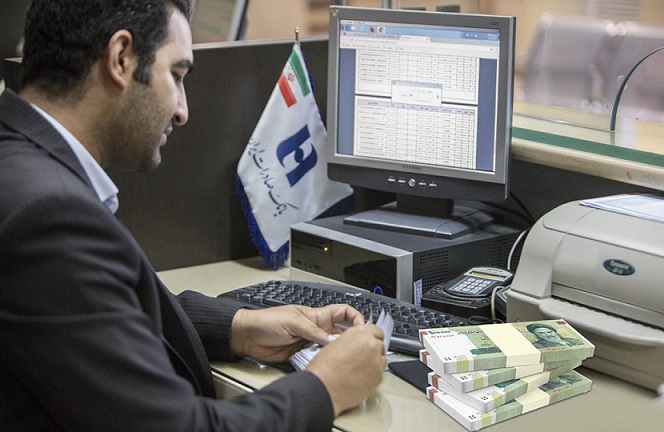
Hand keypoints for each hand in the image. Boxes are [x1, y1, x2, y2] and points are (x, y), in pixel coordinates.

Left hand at [230, 304, 364, 361]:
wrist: (247, 336)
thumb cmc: (267, 321)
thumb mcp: (294, 321)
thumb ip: (314, 331)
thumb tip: (333, 340)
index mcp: (316, 316)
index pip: (343, 313)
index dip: (355, 318)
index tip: (362, 328)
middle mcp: (315, 329)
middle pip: (340, 334)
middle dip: (348, 341)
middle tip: (355, 350)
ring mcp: (309, 343)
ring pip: (329, 350)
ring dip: (333, 355)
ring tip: (338, 360)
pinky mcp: (301, 356)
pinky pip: (317, 360)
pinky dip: (320, 364)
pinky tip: (322, 366)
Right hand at [307, 324, 385, 416]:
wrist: (325, 387)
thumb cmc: (325, 367)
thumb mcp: (335, 343)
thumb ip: (351, 340)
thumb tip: (356, 344)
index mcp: (360, 333)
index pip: (375, 330)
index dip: (370, 337)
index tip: (367, 341)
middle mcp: (372, 345)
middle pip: (379, 344)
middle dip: (372, 349)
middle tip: (361, 356)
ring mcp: (378, 361)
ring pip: (381, 358)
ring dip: (374, 361)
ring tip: (359, 368)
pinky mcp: (379, 377)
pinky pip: (379, 372)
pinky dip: (373, 373)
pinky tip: (360, 377)